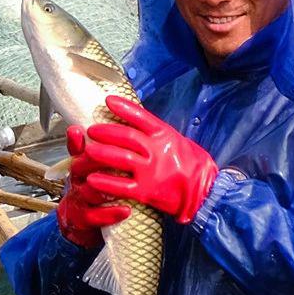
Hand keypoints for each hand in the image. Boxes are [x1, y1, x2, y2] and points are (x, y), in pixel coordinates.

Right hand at [55, 125, 133, 249]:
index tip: (80, 131)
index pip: (76, 151)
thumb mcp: (92, 166)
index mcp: (80, 166)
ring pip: (89, 191)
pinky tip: (126, 210)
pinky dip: (111, 213)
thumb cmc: (93, 187)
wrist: (79, 219)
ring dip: (106, 187)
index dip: (76, 141)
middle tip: (113, 155)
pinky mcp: (85, 219)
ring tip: (124, 183)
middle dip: (94, 161)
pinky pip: (97, 216)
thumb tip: (102, 126)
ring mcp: (80, 199)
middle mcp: (77, 180)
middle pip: (81, 168)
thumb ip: (100, 147)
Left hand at [80, 96, 220, 225]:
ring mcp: (152, 171)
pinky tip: (92, 180)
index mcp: (165, 136)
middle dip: (105, 132)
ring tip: (86, 150)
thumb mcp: (178, 141)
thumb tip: (136, 120)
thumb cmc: (192, 165)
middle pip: (126, 137)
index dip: (124, 108)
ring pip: (120, 159)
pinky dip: (105, 183)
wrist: (206, 193)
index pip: (142, 117)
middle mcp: (157, 151)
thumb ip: (158, 133)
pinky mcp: (147, 191)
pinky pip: (122, 186)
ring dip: (100, 154)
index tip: (109, 101)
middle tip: (90, 130)